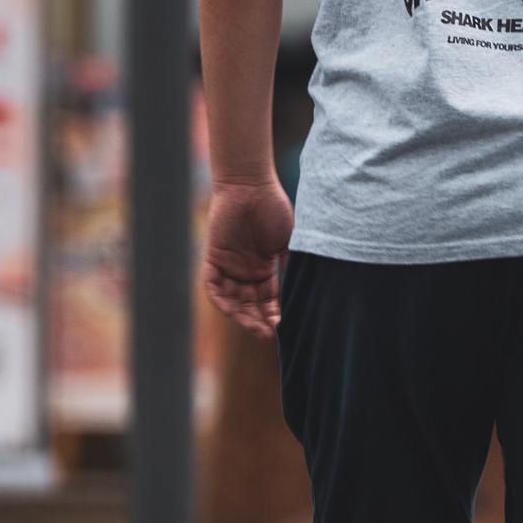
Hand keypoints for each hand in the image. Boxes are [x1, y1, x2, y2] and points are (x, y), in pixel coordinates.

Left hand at [203, 179, 295, 336]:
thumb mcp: (290, 242)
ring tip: (255, 328)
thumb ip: (294, 264)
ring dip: (242, 315)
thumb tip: (309, 290)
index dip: (274, 313)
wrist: (251, 187)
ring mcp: (228, 265)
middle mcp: (245, 269)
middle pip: (249, 303)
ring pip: (231, 299)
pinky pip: (213, 285)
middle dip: (258, 320)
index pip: (268, 298)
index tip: (283, 326)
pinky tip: (233, 312)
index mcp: (264, 267)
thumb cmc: (274, 210)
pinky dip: (221, 300)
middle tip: (268, 335)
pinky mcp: (213, 258)